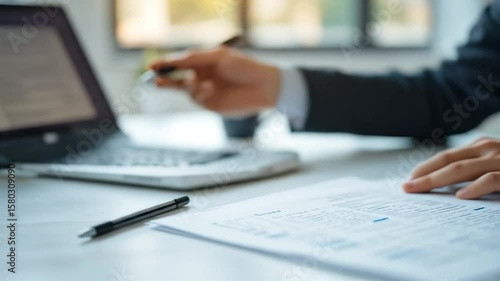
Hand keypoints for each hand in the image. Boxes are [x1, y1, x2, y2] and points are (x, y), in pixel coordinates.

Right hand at [149, 47, 280, 115]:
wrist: (263, 86)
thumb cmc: (243, 66)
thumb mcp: (218, 57)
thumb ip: (195, 58)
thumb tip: (174, 60)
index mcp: (202, 62)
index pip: (179, 62)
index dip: (165, 63)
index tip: (152, 66)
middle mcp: (201, 76)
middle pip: (176, 78)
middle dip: (164, 79)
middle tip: (154, 79)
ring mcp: (205, 91)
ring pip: (185, 89)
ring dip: (187, 85)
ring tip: (198, 83)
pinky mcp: (210, 104)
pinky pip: (197, 98)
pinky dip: (199, 92)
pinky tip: (209, 88)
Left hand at [403, 138, 499, 198]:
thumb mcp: (494, 164)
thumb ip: (473, 170)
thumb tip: (446, 187)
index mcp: (480, 146)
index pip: (446, 157)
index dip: (426, 168)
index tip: (410, 179)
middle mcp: (487, 149)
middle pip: (448, 161)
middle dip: (424, 174)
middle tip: (407, 186)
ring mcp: (499, 160)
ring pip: (461, 168)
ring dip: (436, 179)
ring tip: (419, 189)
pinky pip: (490, 179)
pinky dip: (474, 187)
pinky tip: (460, 196)